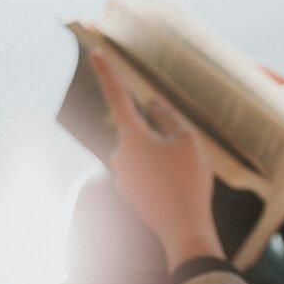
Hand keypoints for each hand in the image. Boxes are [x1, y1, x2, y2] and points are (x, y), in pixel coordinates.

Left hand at [90, 52, 224, 270]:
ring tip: (188, 173)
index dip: (108, 74)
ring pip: (144, 154)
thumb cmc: (187, 180)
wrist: (183, 229)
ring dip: (163, 157)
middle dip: (160, 133)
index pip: (118, 97)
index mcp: (131, 138)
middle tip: (187, 151)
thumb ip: (168, 117)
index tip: (95, 54)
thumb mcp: (187, 141)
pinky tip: (179, 186)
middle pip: (139, 131)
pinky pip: (146, 173)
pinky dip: (162, 174)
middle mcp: (119, 156)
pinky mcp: (131, 195)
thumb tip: (153, 105)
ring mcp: (123, 178)